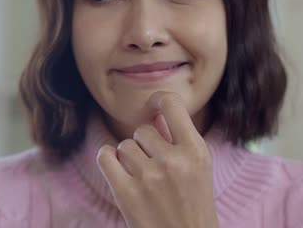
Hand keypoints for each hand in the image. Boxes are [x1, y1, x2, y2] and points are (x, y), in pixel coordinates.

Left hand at [97, 92, 218, 227]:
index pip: (171, 104)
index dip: (158, 100)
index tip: (153, 104)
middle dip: (145, 145)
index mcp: (196, 151)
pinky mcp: (126, 193)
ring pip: (124, 146)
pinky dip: (108, 160)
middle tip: (155, 168)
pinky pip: (105, 157)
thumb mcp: (197, 168)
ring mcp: (149, 177)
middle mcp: (173, 161)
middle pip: (142, 130)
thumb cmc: (192, 204)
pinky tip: (118, 169)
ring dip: (129, 158)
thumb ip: (177, 139)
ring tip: (142, 178)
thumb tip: (155, 111)